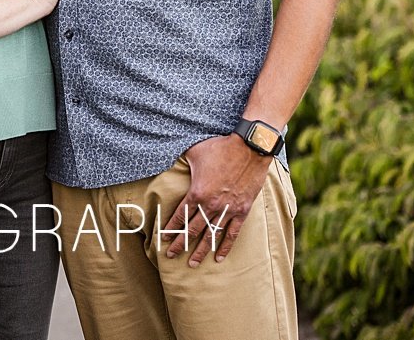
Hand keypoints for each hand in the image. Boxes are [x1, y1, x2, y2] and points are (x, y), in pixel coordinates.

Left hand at [165, 134, 272, 265]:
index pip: (180, 217)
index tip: (163, 240)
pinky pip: (232, 233)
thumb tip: (168, 158)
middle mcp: (210, 205)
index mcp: (196, 193)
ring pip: (211, 236)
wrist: (250, 148)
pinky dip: (225, 246)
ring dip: (201, 251)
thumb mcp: (193, 153)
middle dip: (180, 245)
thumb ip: (182, 162)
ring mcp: (227, 210)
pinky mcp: (242, 211)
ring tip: (192, 264)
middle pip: (192, 231)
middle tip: (170, 256)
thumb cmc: (220, 148)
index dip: (170, 230)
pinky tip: (219, 258)